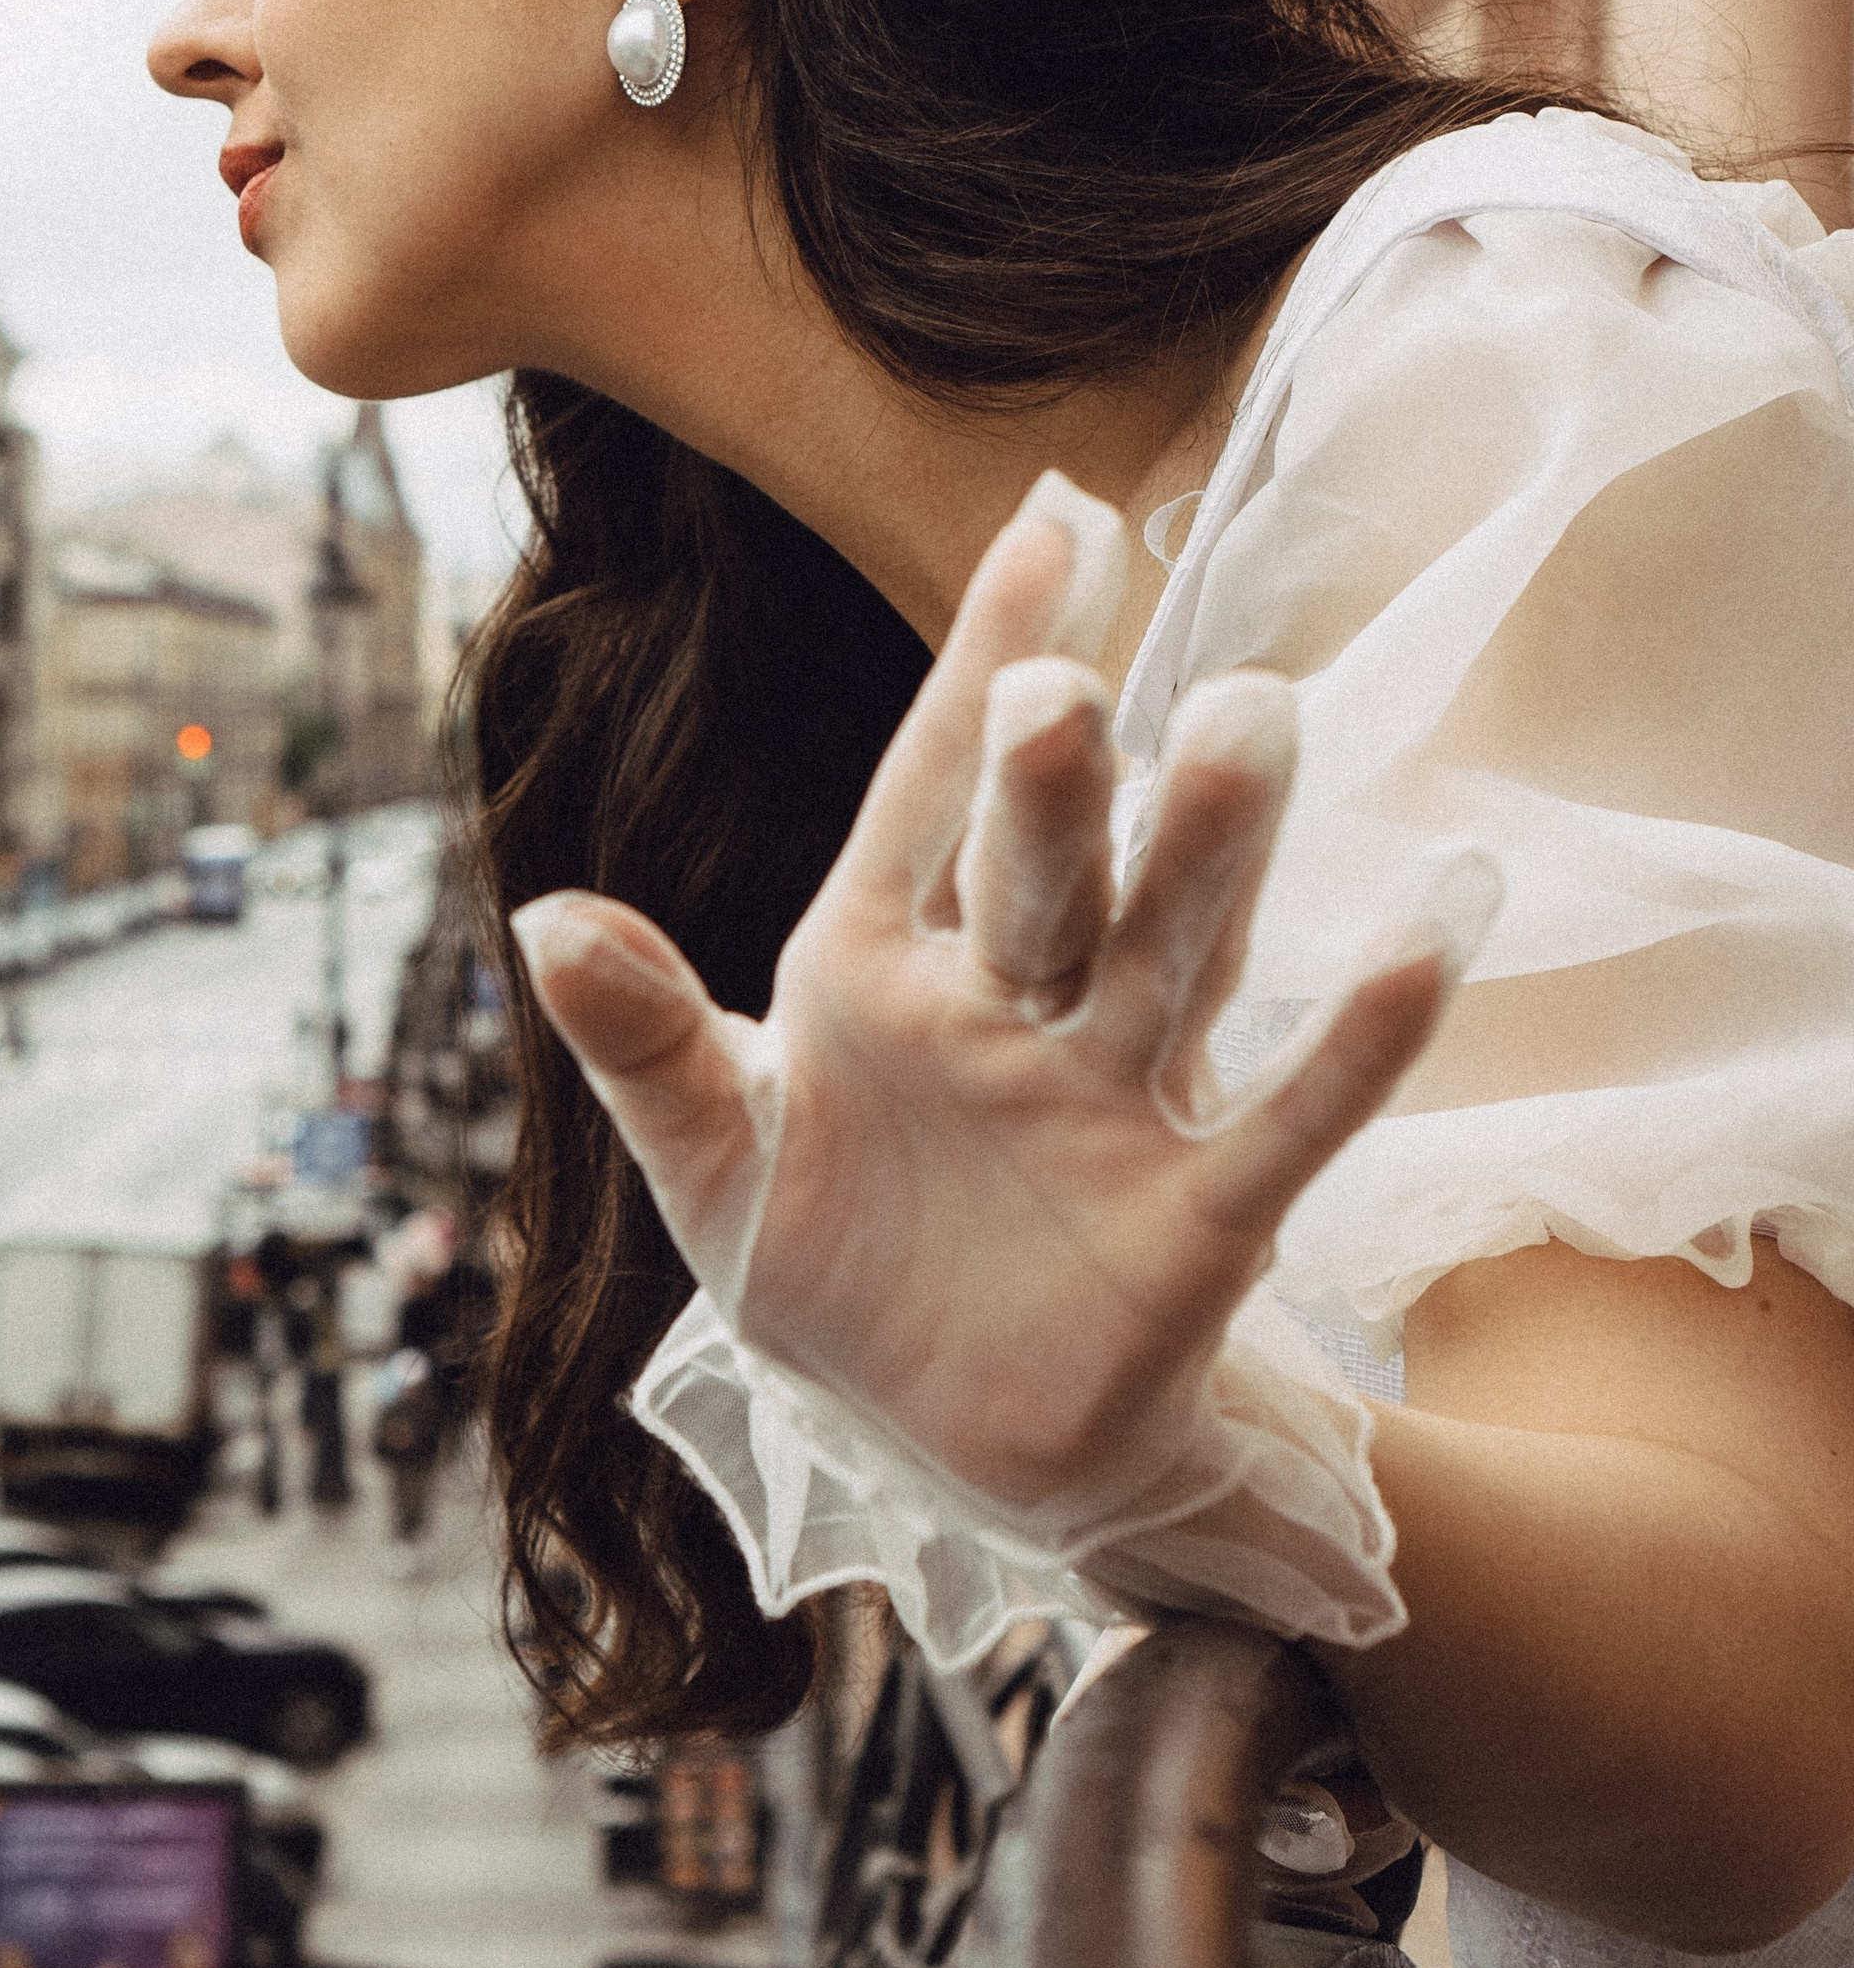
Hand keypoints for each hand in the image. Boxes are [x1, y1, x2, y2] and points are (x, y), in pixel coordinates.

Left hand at [514, 473, 1492, 1539]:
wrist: (954, 1442)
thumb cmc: (836, 1267)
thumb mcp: (717, 1162)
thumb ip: (643, 1039)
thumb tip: (540, 914)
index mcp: (880, 963)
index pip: (927, 789)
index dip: (983, 660)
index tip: (1053, 525)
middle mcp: (1012, 1001)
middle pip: (1040, 869)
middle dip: (1055, 779)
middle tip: (1069, 677)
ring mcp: (1112, 1101)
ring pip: (1168, 955)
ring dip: (1210, 855)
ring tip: (1257, 722)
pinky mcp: (1196, 1221)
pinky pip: (1285, 1119)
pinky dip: (1352, 1037)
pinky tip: (1428, 928)